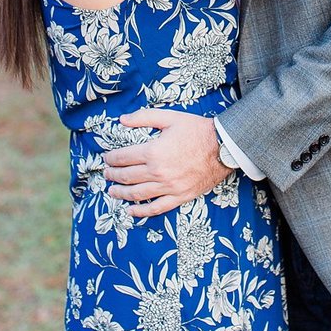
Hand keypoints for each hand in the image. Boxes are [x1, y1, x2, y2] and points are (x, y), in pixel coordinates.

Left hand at [103, 109, 226, 215]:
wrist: (223, 147)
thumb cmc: (197, 130)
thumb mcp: (170, 117)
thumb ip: (144, 117)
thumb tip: (122, 120)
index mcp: (154, 151)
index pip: (124, 157)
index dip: (111, 158)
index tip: (106, 158)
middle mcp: (158, 172)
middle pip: (127, 177)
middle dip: (113, 175)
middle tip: (106, 173)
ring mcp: (168, 187)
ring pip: (137, 194)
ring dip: (121, 194)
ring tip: (112, 191)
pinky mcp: (179, 196)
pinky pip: (157, 208)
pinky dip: (142, 212)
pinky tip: (132, 211)